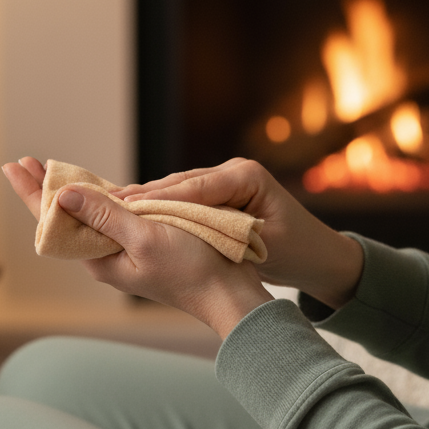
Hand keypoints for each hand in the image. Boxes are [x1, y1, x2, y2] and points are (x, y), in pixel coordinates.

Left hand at [2, 157, 273, 337]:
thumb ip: (105, 215)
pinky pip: (111, 216)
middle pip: (64, 216)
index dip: (32, 191)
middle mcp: (104, 255)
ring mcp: (122, 251)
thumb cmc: (191, 268)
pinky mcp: (142, 244)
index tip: (14, 166)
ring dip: (67, 191)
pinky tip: (90, 187)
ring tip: (47, 171)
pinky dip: (97, 197)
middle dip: (42, 188)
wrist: (226, 292)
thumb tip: (63, 195)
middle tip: (22, 162)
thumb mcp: (144, 238)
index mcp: (98, 257)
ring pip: (86, 215)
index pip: (53, 220)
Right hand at [116, 158, 363, 309]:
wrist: (318, 257)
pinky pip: (185, 199)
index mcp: (247, 175)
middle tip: (111, 203)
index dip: (162, 198)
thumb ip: (224, 229)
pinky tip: (136, 213)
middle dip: (148, 195)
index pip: (196, 186)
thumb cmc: (297, 251)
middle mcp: (234, 170)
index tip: (130, 206)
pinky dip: (162, 207)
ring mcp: (226, 181)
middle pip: (182, 183)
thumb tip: (188, 226)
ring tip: (115, 206)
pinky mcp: (220, 195)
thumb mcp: (261, 243)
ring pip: (179, 189)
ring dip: (150, 200)